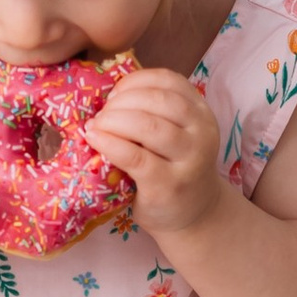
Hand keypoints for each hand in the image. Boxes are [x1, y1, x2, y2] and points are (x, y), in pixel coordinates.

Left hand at [88, 67, 223, 236]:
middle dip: (122, 101)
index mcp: (201, 112)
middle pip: (158, 100)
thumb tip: (107, 94)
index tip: (114, 94)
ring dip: (114, 120)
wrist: (193, 216)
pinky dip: (110, 144)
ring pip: (148, 126)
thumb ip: (154, 112)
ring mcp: (189, 160)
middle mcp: (201, 132)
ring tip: (96, 126)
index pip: (168, 80)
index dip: (135, 81)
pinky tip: (94, 139)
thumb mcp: (176, 134)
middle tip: (101, 114)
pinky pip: (135, 157)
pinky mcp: (168, 185)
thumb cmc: (173, 169)